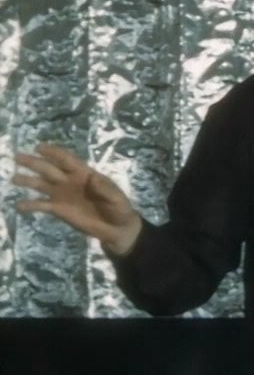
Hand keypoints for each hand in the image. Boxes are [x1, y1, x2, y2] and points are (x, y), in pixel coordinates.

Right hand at [12, 143, 142, 255]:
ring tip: (13, 178)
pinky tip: (18, 205)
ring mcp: (62, 195)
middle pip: (49, 169)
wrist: (115, 228)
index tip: (39, 147)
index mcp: (84, 174)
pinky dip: (30, 205)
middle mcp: (70, 181)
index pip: (67, 160)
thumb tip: (92, 178)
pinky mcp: (59, 210)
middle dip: (34, 163)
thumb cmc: (118, 207)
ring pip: (42, 185)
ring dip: (28, 180)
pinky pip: (41, 206)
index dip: (54, 153)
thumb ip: (105, 188)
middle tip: (17, 156)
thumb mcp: (116, 197)